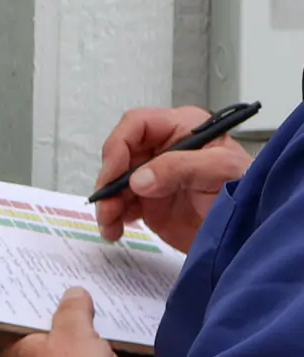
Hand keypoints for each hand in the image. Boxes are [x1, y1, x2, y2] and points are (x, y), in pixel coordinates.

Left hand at [0, 288, 157, 356]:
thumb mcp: (73, 330)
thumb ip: (74, 309)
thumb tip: (74, 295)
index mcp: (18, 349)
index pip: (15, 318)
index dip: (28, 301)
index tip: (42, 286)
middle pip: (56, 341)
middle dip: (78, 324)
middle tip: (95, 300)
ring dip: (109, 348)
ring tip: (128, 323)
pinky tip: (150, 354)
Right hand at [95, 106, 251, 253]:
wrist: (249, 231)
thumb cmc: (245, 191)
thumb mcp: (219, 172)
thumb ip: (179, 168)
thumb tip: (137, 179)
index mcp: (181, 129)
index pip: (137, 125)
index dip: (119, 145)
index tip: (114, 173)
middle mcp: (162, 149)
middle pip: (120, 155)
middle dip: (109, 180)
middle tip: (107, 205)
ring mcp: (154, 176)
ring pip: (115, 183)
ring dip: (107, 203)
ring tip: (110, 225)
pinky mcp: (148, 202)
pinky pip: (121, 205)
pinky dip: (112, 218)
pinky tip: (115, 230)